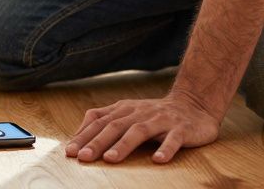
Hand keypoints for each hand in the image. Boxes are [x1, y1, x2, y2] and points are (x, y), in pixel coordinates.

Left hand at [64, 92, 219, 164]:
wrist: (193, 104)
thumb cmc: (154, 114)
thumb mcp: (127, 113)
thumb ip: (104, 120)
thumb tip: (77, 136)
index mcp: (125, 110)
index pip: (99, 122)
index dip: (84, 136)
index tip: (70, 152)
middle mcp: (140, 113)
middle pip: (115, 126)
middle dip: (98, 142)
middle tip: (83, 157)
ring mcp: (161, 120)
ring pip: (140, 131)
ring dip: (124, 145)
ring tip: (111, 159)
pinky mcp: (181, 129)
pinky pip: (173, 139)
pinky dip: (165, 149)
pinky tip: (157, 160)